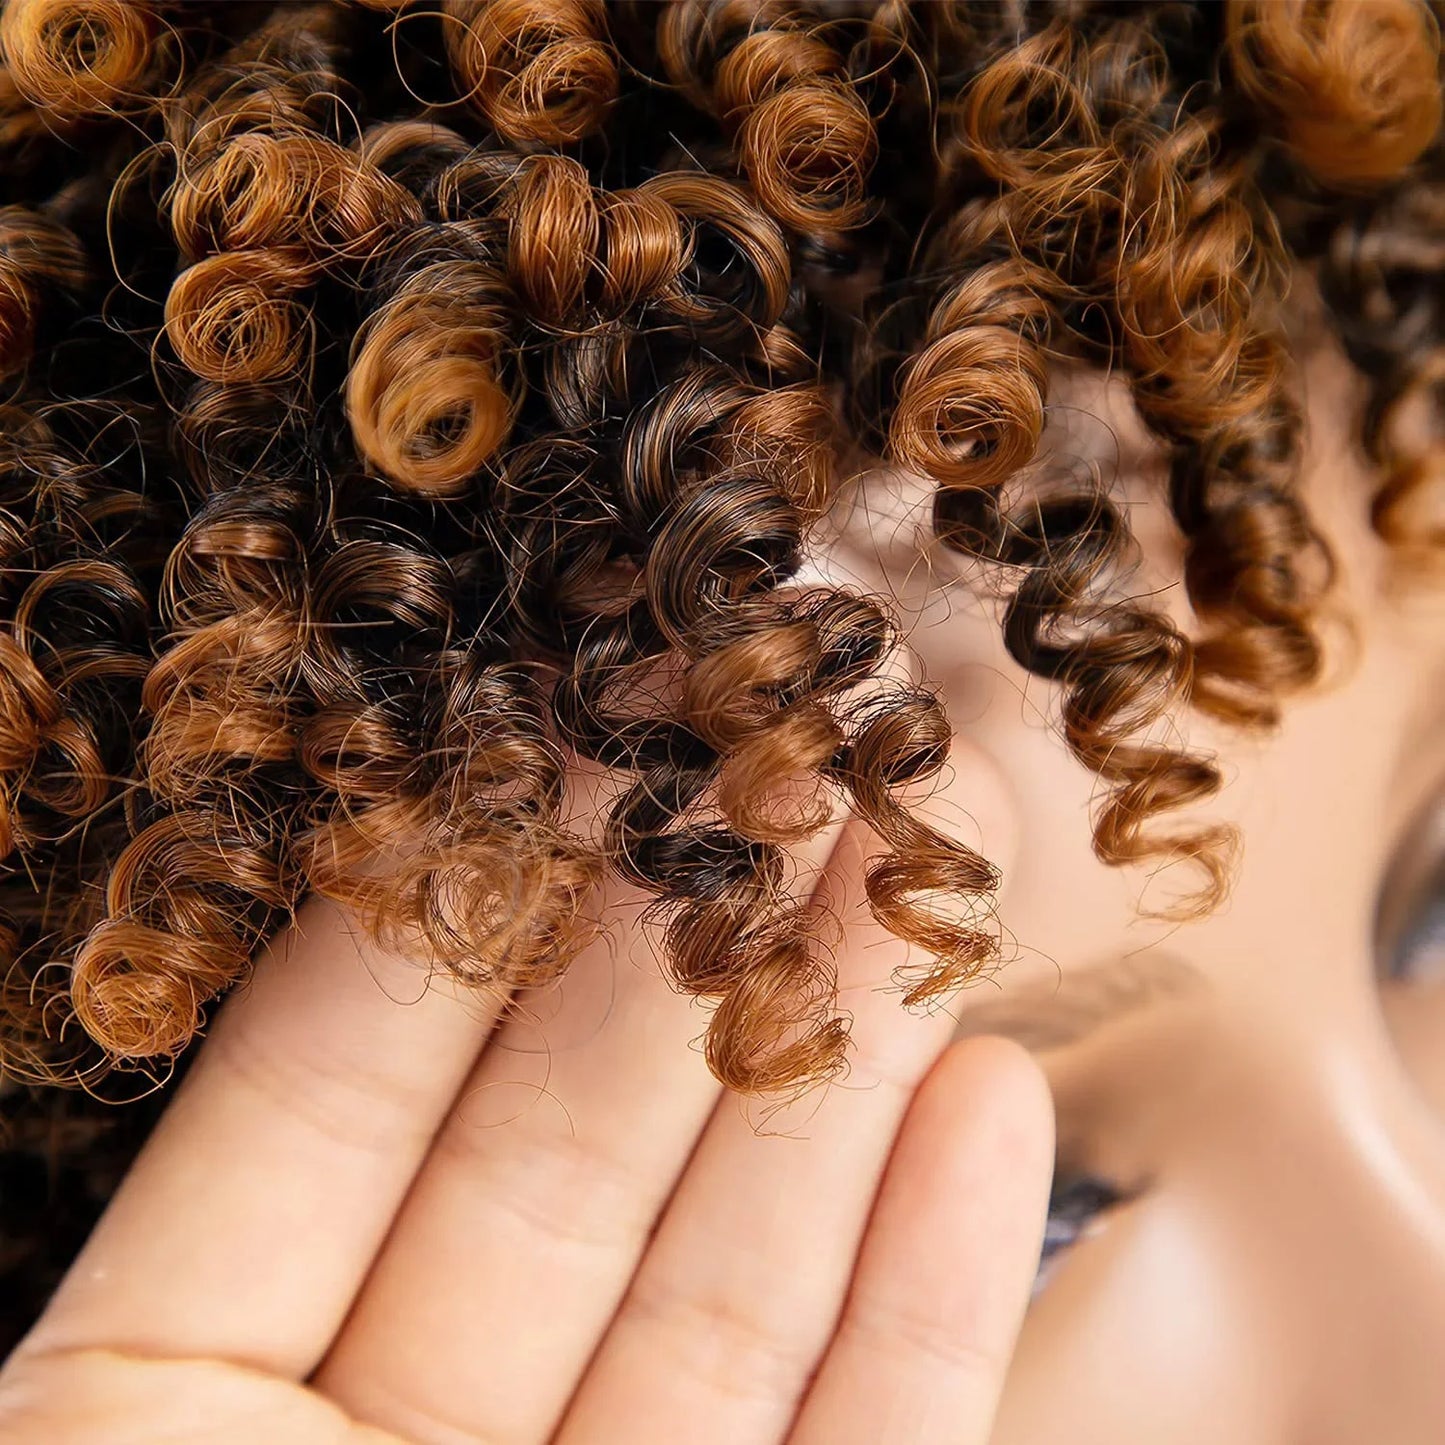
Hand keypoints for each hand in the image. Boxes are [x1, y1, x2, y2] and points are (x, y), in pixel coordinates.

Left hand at [0, 818, 1053, 1444]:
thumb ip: (200, 1282)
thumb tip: (304, 959)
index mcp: (151, 1431)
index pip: (331, 1105)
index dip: (455, 913)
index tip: (552, 746)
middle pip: (556, 1163)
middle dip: (680, 958)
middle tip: (773, 767)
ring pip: (719, 1278)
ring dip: (826, 1079)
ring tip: (905, 888)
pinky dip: (922, 1289)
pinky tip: (985, 1110)